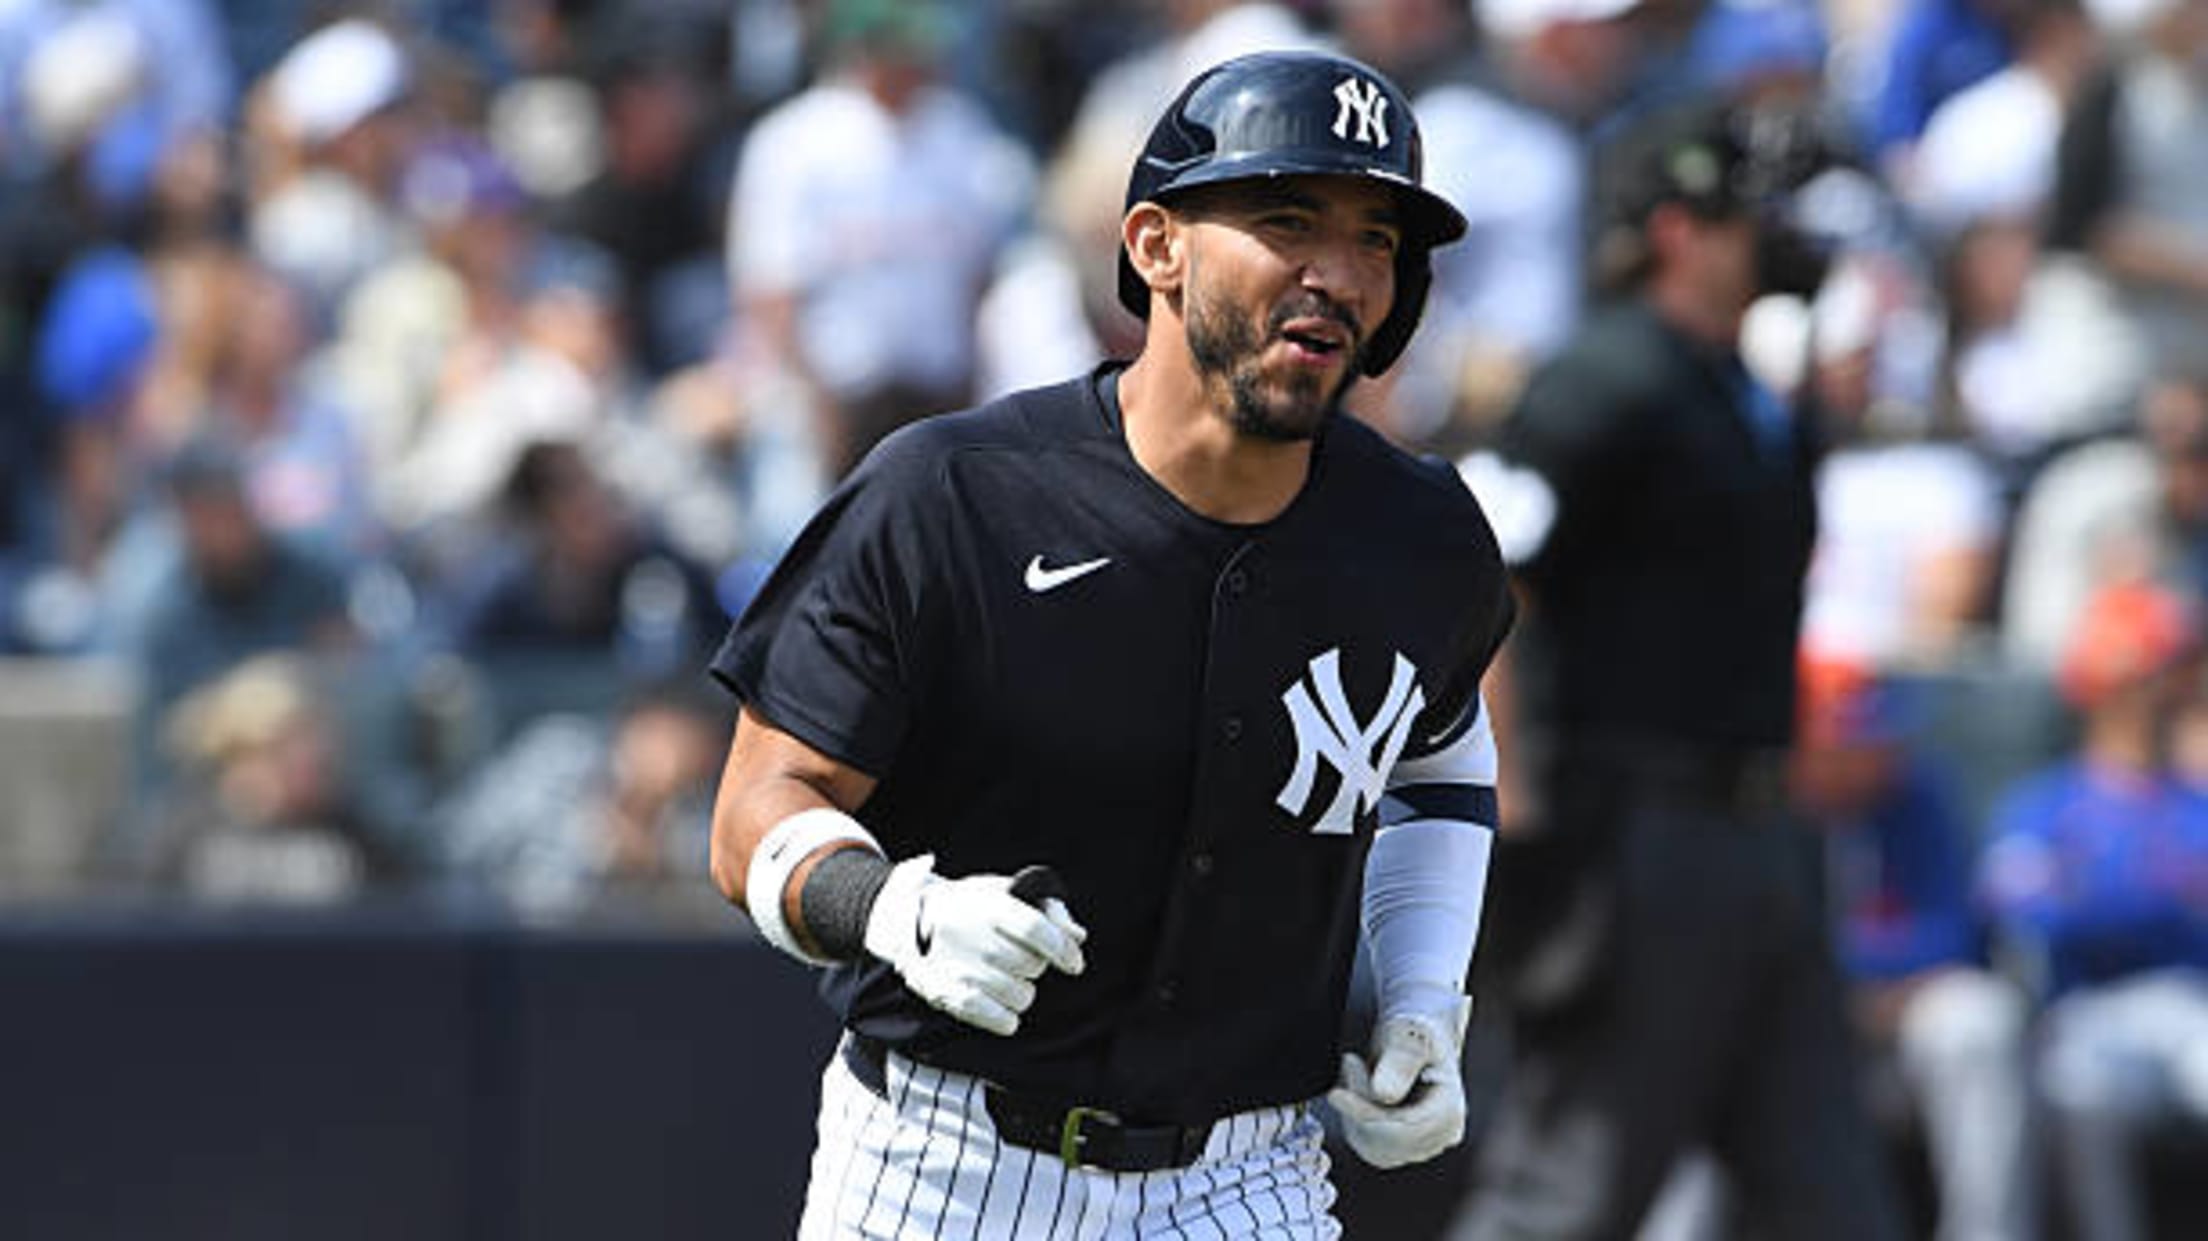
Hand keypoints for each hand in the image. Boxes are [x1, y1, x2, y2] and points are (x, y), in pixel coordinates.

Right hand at [862, 854, 1086, 1035]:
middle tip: (1014, 957)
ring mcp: (961, 969)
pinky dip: (1006, 1018)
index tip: (1075, 963)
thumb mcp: (1003, 892)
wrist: (909, 919)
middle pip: (1032, 966)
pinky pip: (999, 1019)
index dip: (1063, 949)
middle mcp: (975, 938)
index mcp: (990, 907)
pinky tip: (1001, 1006)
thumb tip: (1077, 935)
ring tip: (1002, 977)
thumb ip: (1046, 909)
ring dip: (1020, 991)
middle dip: (1034, 965)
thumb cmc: (968, 906)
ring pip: (1021, 996)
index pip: (1037, 930)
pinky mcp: (949, 995)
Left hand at [1326, 1006, 1467, 1168]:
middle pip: (1385, 1142)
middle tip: (1351, 1062)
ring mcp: (1422, 1145)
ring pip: (1371, 1147)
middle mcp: (1441, 1136)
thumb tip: (1384, 1094)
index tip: (1335, 1093)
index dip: (1364, 1115)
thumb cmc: (1414, 1032)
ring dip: (1353, 1111)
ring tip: (1356, 1069)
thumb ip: (1400, 1060)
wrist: (1416, 1038)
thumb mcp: (1408, 1034)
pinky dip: (1354, 1118)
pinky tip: (1359, 1089)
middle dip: (1358, 1106)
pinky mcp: (1402, 1147)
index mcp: (1450, 1111)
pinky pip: (1367, 1145)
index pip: (1402, 1131)